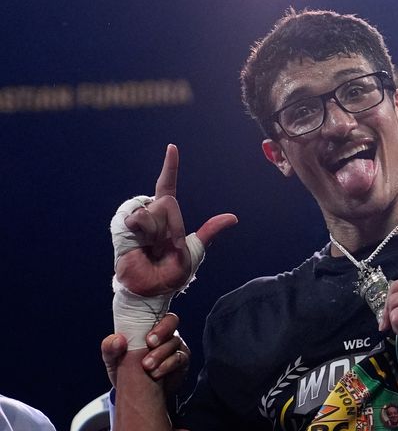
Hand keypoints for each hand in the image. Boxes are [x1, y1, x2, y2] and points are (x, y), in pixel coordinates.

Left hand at [102, 313, 190, 392]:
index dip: (155, 321)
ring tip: (147, 366)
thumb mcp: (112, 359)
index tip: (148, 337)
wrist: (135, 393)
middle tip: (150, 344)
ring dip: (161, 353)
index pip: (156, 313)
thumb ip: (110, 347)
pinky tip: (157, 373)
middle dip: (163, 332)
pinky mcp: (181, 361)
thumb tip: (118, 340)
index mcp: (149, 326)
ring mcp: (175, 346)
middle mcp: (165, 333)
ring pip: (174, 342)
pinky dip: (168, 365)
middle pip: (172, 321)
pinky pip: (180, 358)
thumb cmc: (125, 369)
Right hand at [115, 144, 237, 296]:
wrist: (153, 290)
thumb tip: (233, 217)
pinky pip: (139, 218)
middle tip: (169, 246)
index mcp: (167, 218)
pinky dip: (145, 231)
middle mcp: (151, 215)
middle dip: (174, 225)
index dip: (170, 167)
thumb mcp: (195, 250)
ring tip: (152, 248)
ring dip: (159, 232)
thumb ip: (210, 230)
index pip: (167, 186)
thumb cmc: (170, 274)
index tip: (172, 147)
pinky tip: (140, 245)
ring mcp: (136, 220)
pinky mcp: (123, 228)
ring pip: (155, 209)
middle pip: (167, 200)